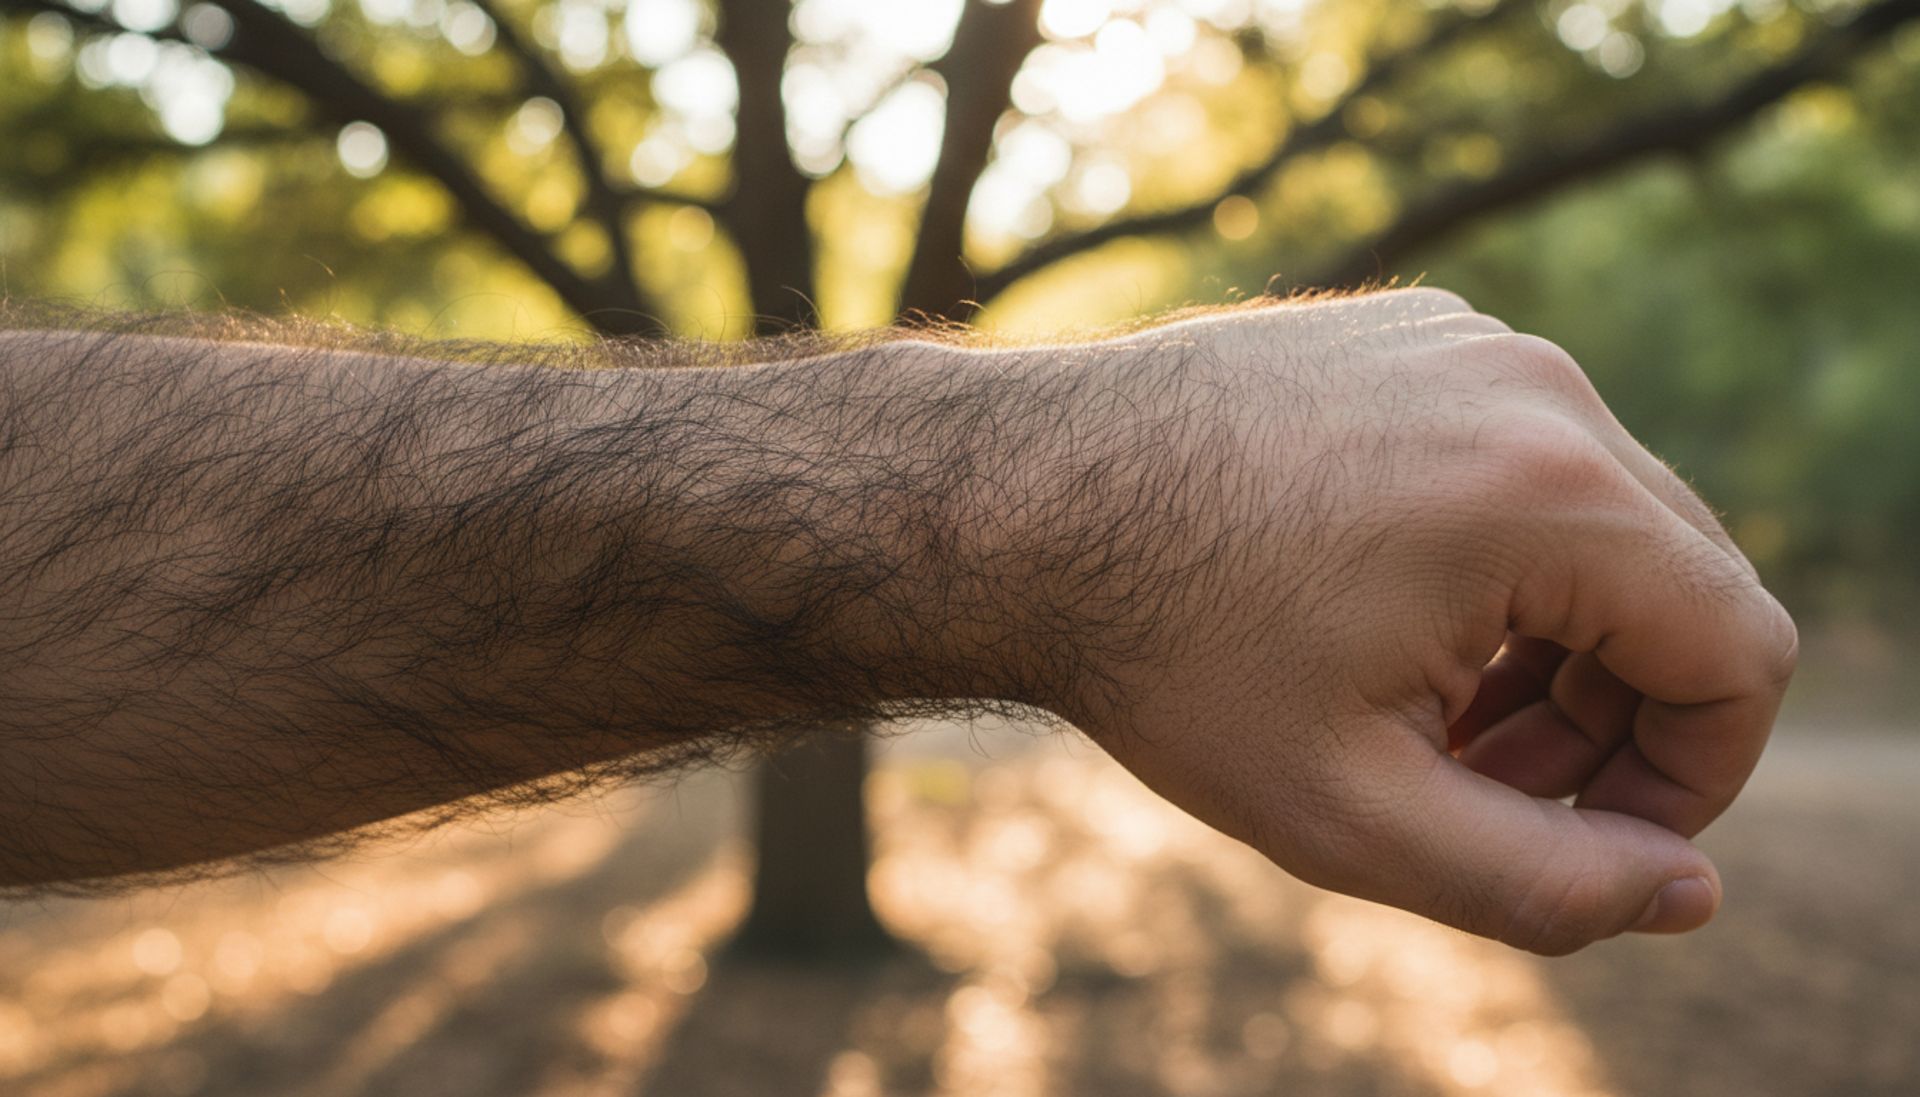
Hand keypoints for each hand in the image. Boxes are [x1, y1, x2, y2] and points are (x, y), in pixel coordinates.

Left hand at [1045, 289, 1796, 954]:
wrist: (1010, 502)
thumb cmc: (1160, 654)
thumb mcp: (1347, 812)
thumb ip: (1540, 884)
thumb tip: (1683, 889)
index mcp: (1547, 493)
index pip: (1736, 656)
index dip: (1688, 778)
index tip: (1585, 837)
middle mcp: (1532, 386)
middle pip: (1678, 582)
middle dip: (1612, 715)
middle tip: (1481, 785)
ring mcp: (1471, 342)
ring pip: (1605, 520)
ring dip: (1554, 639)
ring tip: (1428, 716)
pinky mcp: (1414, 331)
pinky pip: (1524, 458)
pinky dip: (1499, 556)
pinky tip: (1384, 617)